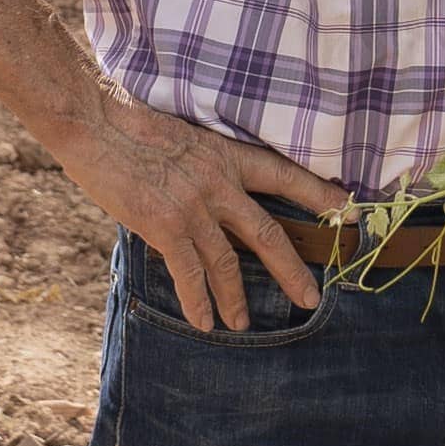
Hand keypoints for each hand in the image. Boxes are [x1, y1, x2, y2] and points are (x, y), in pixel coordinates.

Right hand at [63, 86, 346, 331]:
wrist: (94, 121)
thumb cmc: (130, 123)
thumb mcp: (184, 136)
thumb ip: (204, 167)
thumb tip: (210, 194)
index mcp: (226, 154)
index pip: (284, 175)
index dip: (319, 194)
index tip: (350, 210)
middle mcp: (219, 182)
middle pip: (268, 233)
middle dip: (292, 269)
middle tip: (311, 298)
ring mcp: (193, 206)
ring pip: (229, 262)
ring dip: (237, 298)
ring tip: (242, 324)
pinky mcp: (165, 225)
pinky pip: (189, 274)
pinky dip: (199, 301)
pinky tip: (204, 322)